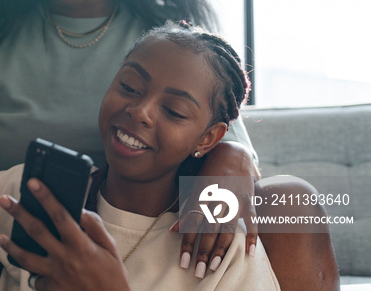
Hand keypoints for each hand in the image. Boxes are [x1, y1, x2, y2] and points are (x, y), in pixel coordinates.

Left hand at [0, 179, 129, 290]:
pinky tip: (26, 266)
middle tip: (4, 199)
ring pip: (26, 258)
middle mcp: (65, 259)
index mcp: (81, 245)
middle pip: (36, 231)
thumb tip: (79, 209)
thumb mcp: (110, 248)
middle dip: (18, 213)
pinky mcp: (51, 290)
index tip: (33, 182)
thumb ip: (95, 226)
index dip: (46, 197)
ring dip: (11, 246)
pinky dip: (30, 272)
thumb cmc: (112, 276)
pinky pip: (34, 279)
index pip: (60, 215)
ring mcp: (55, 275)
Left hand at [173, 142, 258, 277]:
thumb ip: (186, 210)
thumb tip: (172, 231)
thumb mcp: (194, 187)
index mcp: (201, 195)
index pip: (192, 224)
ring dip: (221, 250)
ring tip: (214, 268)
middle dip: (203, 252)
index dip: (187, 244)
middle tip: (198, 272)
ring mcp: (234, 200)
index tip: (183, 262)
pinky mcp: (249, 201)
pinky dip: (251, 237)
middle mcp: (217, 199)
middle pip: (209, 230)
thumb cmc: (209, 173)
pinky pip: (252, 222)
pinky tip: (249, 254)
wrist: (233, 153)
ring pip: (227, 229)